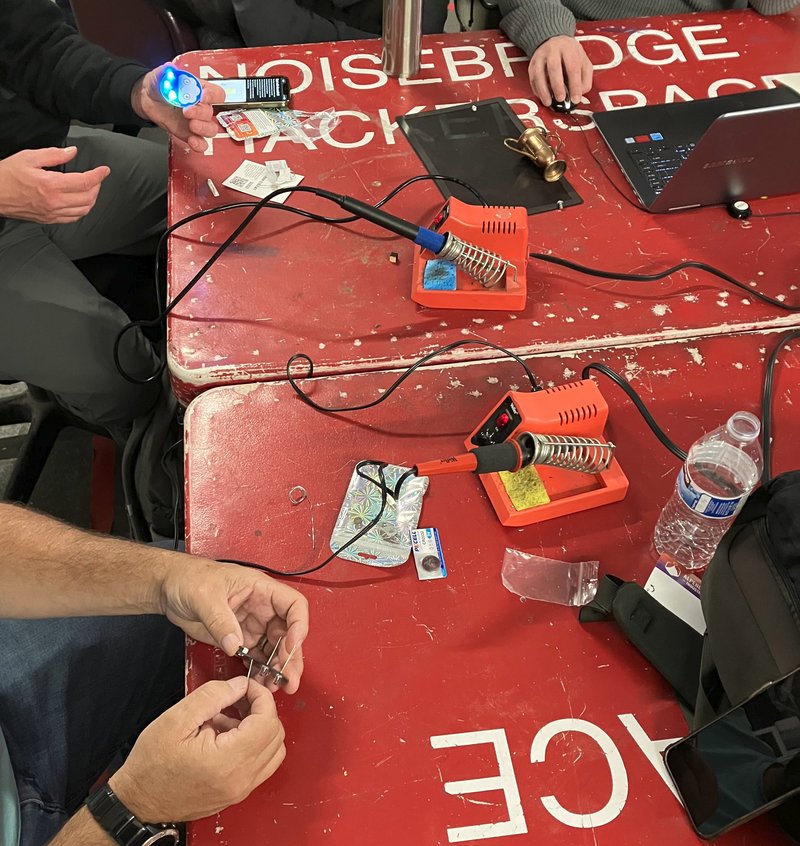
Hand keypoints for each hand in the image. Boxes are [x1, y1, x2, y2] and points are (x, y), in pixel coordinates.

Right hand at [0, 147, 108, 223]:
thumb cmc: (7, 175)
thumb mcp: (29, 157)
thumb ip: (54, 155)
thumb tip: (72, 152)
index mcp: (51, 184)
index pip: (84, 181)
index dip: (98, 175)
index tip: (104, 170)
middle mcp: (54, 201)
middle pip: (88, 197)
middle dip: (97, 186)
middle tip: (97, 178)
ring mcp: (53, 213)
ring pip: (84, 210)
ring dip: (92, 199)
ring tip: (91, 188)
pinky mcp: (49, 219)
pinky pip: (73, 218)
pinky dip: (83, 210)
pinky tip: (82, 202)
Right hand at [109, 677, 284, 821]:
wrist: (138, 801)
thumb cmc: (151, 765)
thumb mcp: (177, 719)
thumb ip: (212, 696)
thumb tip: (240, 685)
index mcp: (227, 761)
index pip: (267, 721)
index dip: (261, 696)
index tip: (247, 686)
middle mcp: (240, 780)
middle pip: (276, 735)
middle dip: (262, 710)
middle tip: (240, 697)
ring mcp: (240, 790)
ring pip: (273, 751)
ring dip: (260, 728)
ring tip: (230, 717)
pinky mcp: (236, 793)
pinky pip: (261, 765)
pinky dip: (254, 745)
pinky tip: (227, 735)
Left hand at [131, 64, 224, 152]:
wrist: (147, 99)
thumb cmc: (160, 85)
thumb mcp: (161, 75)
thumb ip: (166, 72)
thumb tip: (170, 68)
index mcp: (200, 90)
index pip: (217, 93)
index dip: (213, 96)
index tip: (202, 96)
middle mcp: (201, 107)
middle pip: (211, 112)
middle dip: (200, 113)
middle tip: (186, 111)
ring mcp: (197, 122)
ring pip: (211, 129)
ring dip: (203, 128)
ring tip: (191, 125)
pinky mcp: (190, 134)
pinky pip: (201, 143)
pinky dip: (199, 144)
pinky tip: (192, 141)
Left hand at [159, 558, 308, 692]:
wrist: (170, 589)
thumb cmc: (190, 578)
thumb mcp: (205, 596)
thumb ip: (221, 621)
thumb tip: (236, 644)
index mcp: (260, 589)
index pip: (293, 605)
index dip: (298, 625)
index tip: (292, 646)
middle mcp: (261, 608)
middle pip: (288, 633)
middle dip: (291, 657)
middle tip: (289, 679)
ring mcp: (251, 624)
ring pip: (274, 649)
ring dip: (277, 668)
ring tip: (274, 686)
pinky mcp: (239, 639)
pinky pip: (256, 657)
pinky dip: (259, 671)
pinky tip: (258, 682)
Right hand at [528, 35, 592, 106]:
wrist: (554, 41)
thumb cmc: (570, 54)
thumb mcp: (583, 61)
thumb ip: (585, 77)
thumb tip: (580, 92)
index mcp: (569, 48)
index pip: (573, 68)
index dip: (574, 85)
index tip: (575, 98)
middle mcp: (554, 50)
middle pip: (554, 68)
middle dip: (558, 86)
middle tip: (561, 99)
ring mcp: (541, 56)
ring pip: (539, 73)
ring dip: (544, 90)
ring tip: (549, 102)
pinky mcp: (532, 64)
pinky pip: (532, 78)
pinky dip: (537, 89)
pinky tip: (543, 96)